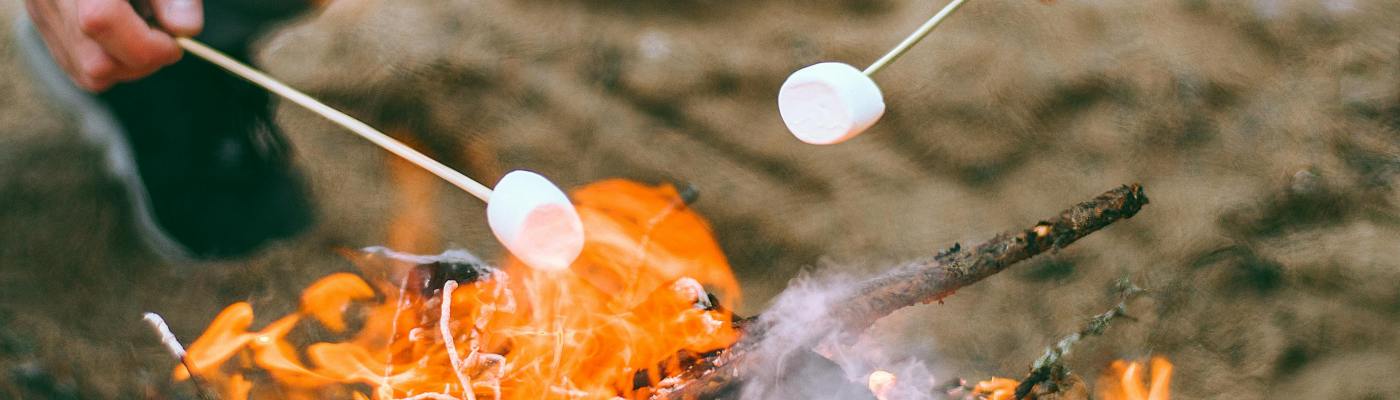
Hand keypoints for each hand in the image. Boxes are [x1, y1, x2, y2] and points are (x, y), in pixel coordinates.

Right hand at [24, 0, 202, 90]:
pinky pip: (77, 67)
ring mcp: (42, 12)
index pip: (102, 21)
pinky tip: (124, 37)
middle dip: (142, 61)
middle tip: (163, 37)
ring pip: (88, 73)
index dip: (148, 45)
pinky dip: (110, 63)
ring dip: (128, 65)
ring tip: (142, 31)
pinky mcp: (43, 23)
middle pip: (97, 62)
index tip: (175, 43)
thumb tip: (186, 30)